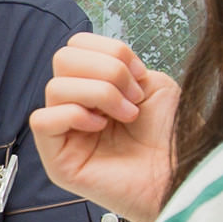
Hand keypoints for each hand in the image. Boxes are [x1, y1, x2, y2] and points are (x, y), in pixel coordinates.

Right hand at [28, 32, 178, 221]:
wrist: (180, 175)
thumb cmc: (170, 138)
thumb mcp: (154, 84)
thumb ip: (121, 64)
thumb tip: (96, 66)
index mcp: (94, 86)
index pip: (76, 46)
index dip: (111, 51)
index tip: (139, 76)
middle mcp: (75, 106)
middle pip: (63, 59)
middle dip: (106, 71)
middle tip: (133, 98)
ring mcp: (64, 133)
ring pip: (55, 87)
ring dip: (99, 94)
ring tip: (125, 116)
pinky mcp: (56, 159)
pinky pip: (42, 120)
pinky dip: (74, 115)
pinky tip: (100, 128)